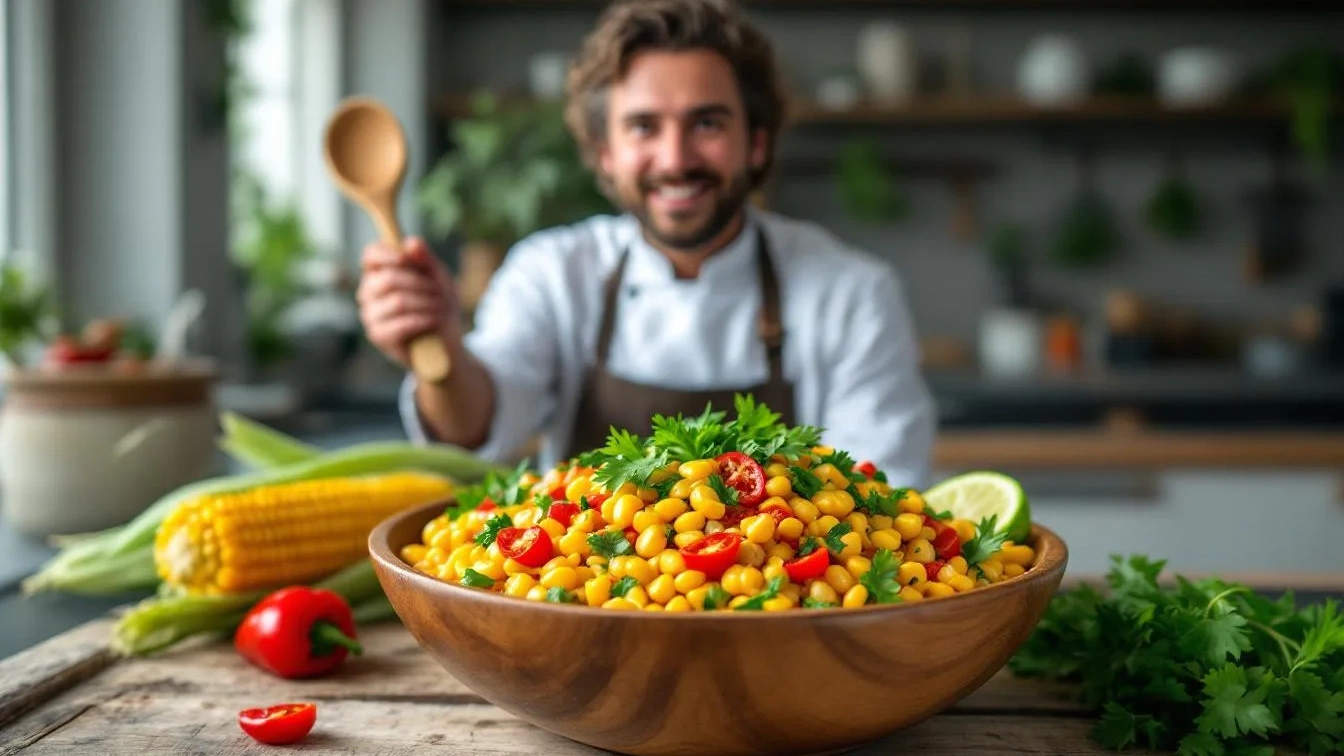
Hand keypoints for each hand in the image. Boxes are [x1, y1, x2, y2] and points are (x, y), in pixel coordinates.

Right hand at [356, 236, 460, 368]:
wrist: (446, 342)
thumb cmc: (439, 305)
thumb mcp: (438, 278)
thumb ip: (425, 259)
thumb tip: (412, 242)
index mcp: (379, 273)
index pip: (371, 255)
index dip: (388, 254)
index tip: (407, 259)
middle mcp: (368, 292)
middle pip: (388, 278)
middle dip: (420, 284)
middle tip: (440, 292)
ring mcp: (370, 315)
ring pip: (397, 301)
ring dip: (426, 303)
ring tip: (441, 308)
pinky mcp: (378, 335)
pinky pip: (400, 324)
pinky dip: (423, 320)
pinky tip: (433, 321)